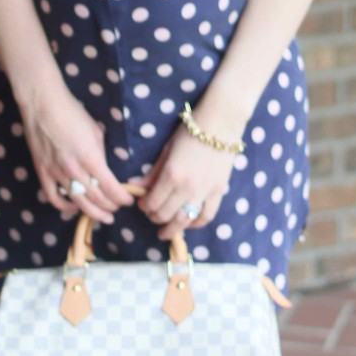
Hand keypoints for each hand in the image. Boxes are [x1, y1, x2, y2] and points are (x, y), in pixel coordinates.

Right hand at [19, 82, 134, 223]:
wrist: (42, 104)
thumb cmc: (72, 113)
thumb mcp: (96, 132)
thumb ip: (101, 154)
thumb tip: (105, 170)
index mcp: (91, 158)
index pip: (111, 188)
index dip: (122, 198)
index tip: (129, 200)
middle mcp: (74, 169)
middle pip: (97, 199)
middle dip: (111, 206)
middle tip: (118, 208)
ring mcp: (57, 173)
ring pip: (78, 202)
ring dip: (94, 213)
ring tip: (104, 217)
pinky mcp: (43, 172)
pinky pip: (54, 198)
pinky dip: (66, 207)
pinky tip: (75, 207)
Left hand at [131, 124, 235, 241]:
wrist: (220, 124)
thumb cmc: (190, 132)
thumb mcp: (166, 150)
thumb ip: (152, 173)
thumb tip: (135, 187)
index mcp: (171, 175)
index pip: (152, 202)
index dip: (144, 206)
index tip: (142, 203)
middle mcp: (187, 187)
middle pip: (165, 214)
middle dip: (154, 217)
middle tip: (151, 214)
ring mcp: (204, 191)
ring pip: (184, 220)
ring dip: (172, 228)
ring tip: (165, 231)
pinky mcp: (218, 192)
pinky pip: (206, 216)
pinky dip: (196, 223)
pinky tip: (188, 224)